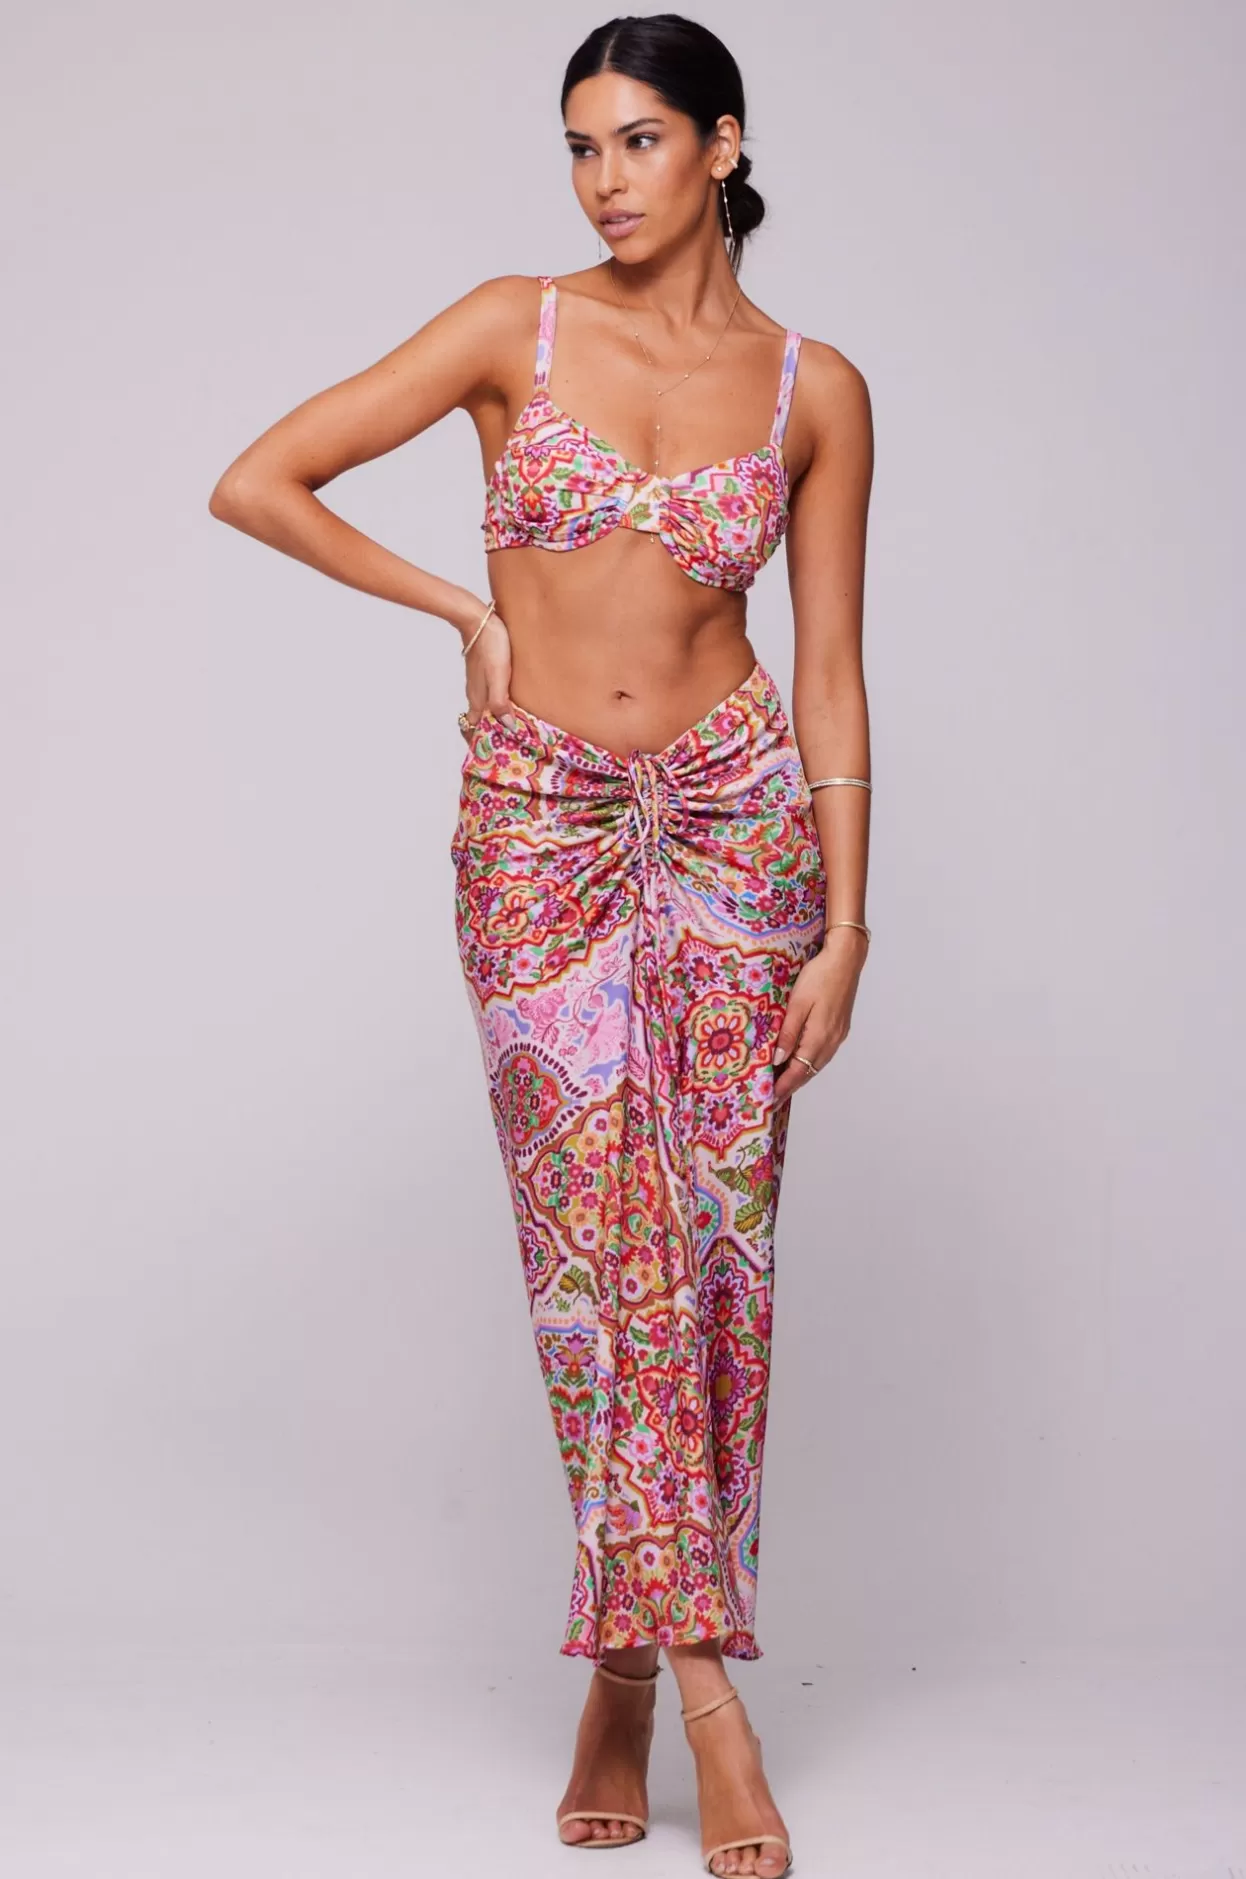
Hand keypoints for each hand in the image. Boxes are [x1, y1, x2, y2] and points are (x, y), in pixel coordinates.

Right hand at [457, 600, 516, 736]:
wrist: (478, 620)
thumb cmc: (490, 647)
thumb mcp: (499, 677)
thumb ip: (500, 703)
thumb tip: (508, 727)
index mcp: (477, 699)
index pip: (474, 729)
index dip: (481, 743)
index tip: (494, 754)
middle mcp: (475, 694)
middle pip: (480, 721)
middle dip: (490, 734)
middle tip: (508, 744)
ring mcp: (478, 683)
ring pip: (484, 708)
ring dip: (495, 719)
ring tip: (512, 728)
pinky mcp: (483, 672)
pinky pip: (488, 695)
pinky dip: (497, 705)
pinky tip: (509, 703)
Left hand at [771, 928, 867, 1104]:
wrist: (846, 959)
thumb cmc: (819, 976)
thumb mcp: (797, 1004)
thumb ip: (788, 1033)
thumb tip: (778, 1060)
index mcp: (820, 1037)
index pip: (798, 1071)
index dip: (784, 1087)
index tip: (770, 1100)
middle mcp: (832, 1041)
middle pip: (809, 1072)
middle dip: (791, 1086)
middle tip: (773, 1098)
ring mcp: (838, 1035)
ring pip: (816, 1063)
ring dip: (800, 1075)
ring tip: (783, 1084)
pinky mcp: (840, 1027)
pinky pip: (822, 1053)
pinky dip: (809, 1062)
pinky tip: (800, 1061)